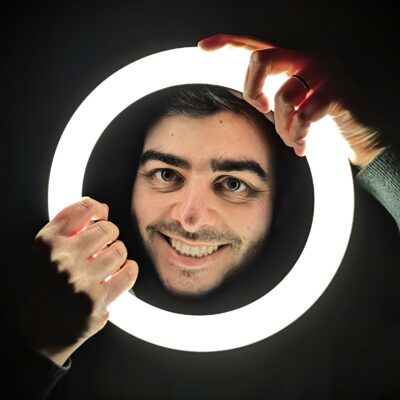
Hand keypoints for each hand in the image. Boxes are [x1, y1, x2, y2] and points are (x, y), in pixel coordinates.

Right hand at [20, 197, 137, 364]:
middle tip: (102, 247)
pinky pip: (129, 273)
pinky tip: (121, 273)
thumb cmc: (49, 283)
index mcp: (47, 243)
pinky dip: (130, 271)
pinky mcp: (96, 301)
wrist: (40, 330)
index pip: (84, 208)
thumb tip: (101, 208)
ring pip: (120, 250)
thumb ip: (68, 226)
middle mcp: (61, 260)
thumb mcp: (47, 251)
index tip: (101, 215)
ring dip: (118, 255)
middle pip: (108, 229)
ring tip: (107, 265)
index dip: (98, 209)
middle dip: (110, 235)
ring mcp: (79, 281)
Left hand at [199, 34, 386, 167]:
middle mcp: (306, 59)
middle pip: (261, 60)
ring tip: (290, 139)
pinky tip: (301, 146)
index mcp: (292, 60)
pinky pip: (303, 116)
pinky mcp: (336, 92)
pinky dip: (298, 135)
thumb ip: (272, 97)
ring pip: (283, 96)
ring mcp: (323, 72)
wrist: (359, 130)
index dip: (228, 42)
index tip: (204, 46)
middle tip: (262, 111)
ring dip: (282, 126)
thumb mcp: (293, 103)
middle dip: (253, 91)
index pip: (256, 45)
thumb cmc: (319, 116)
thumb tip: (253, 102)